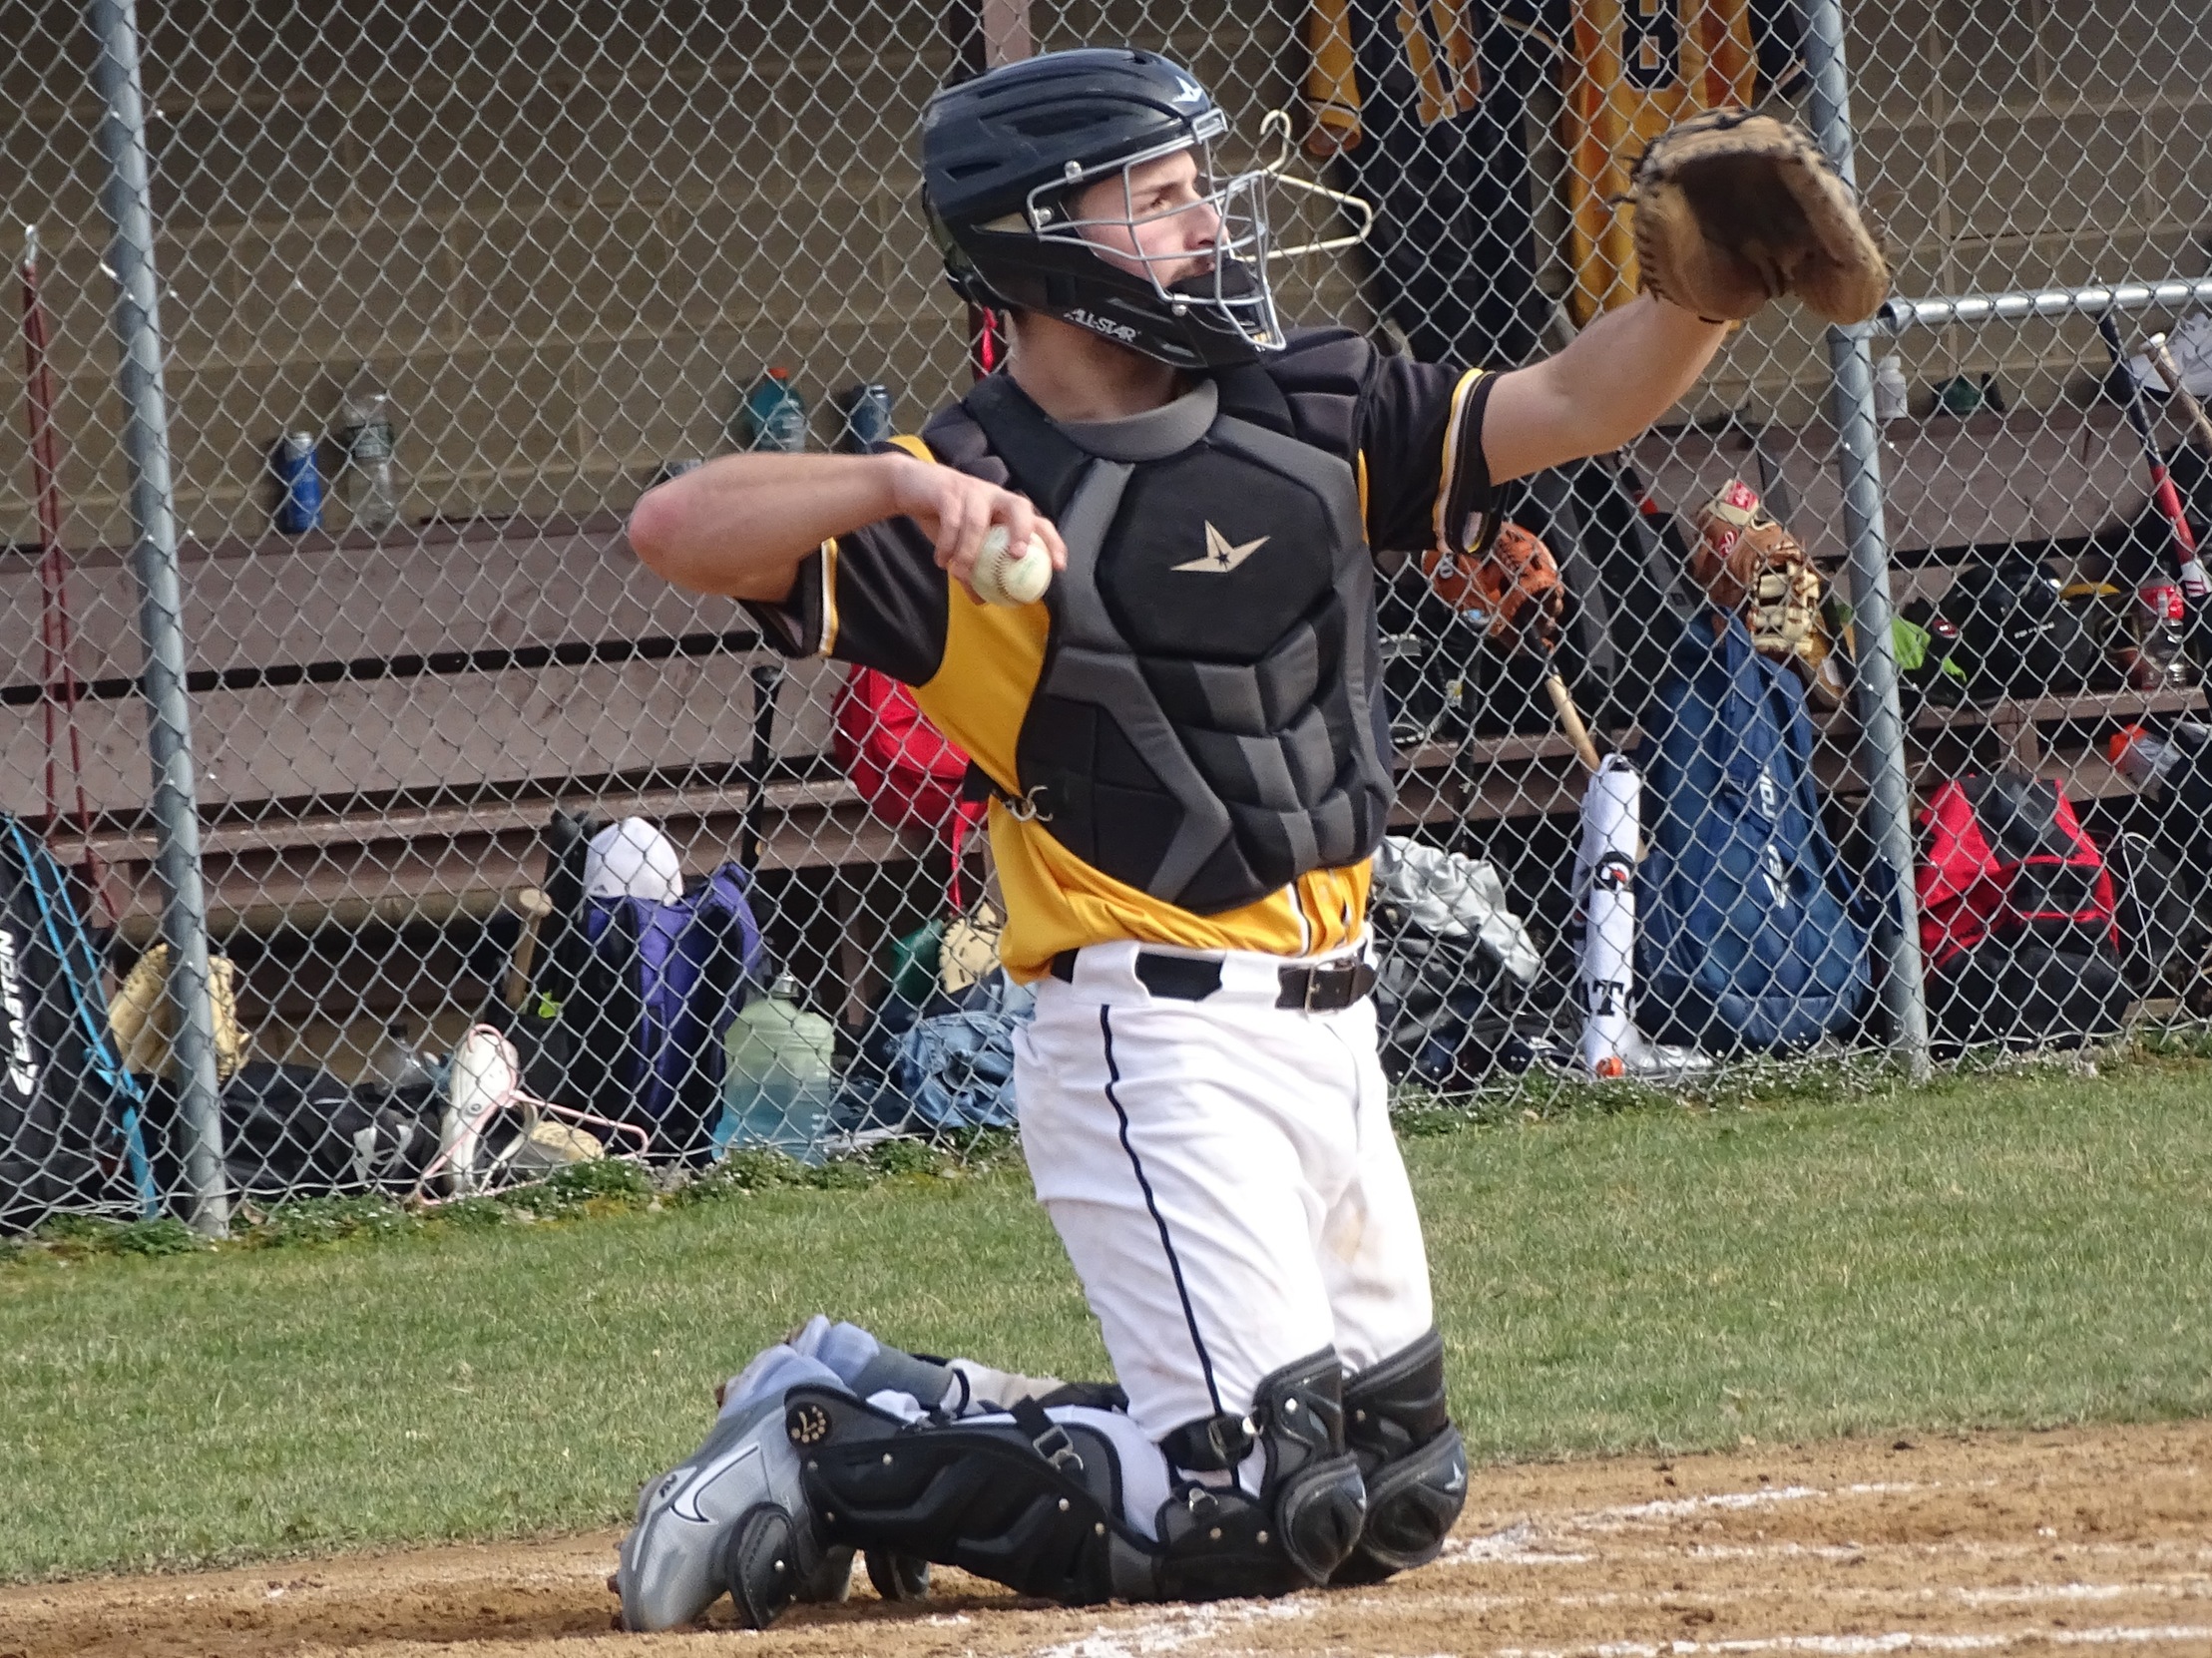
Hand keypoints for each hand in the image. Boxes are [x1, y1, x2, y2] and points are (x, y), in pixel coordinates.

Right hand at [885, 452, 1067, 600]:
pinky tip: (941, 561)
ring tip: (959, 573)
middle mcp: (994, 496)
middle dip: (1023, 531)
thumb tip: (983, 602)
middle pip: (1020, 506)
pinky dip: (947, 544)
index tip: (1059, 566)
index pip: (1038, 521)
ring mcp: (971, 491)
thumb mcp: (960, 545)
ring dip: (969, 551)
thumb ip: (973, 570)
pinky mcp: (946, 491)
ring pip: (977, 521)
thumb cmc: (944, 516)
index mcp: (1005, 509)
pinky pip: (951, 520)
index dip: (1052, 541)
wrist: (908, 486)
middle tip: (1017, 556)